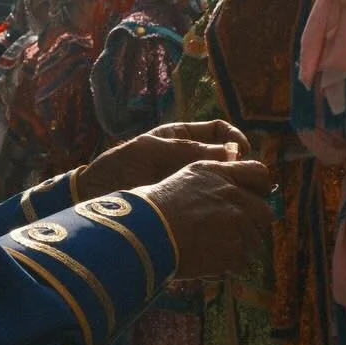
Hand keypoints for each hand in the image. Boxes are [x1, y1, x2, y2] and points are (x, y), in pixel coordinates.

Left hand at [73, 120, 249, 199]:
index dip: (234, 138)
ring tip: (243, 198)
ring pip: (221, 181)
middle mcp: (188, 158)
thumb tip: (229, 154)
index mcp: (180, 137)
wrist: (94, 196)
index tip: (243, 151)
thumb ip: (185, 149)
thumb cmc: (116, 166)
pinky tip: (225, 212)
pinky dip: (220, 205)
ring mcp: (187, 181)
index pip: (219, 131)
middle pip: (226, 158)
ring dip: (234, 188)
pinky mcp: (184, 203)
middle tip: (251, 180)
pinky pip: (209, 201)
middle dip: (241, 167)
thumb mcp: (148, 150)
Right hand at [131, 158, 272, 278]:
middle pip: (265, 211)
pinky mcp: (233, 252)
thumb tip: (238, 187)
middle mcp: (234, 197)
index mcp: (222, 175)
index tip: (255, 196)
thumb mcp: (188, 177)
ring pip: (255, 240)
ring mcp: (236, 225)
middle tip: (234, 229)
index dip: (261, 187)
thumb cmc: (157, 204)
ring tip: (214, 247)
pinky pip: (242, 262)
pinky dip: (227, 264)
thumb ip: (217, 177)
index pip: (260, 173)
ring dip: (240, 245)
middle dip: (253, 222)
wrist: (145, 232)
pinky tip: (207, 260)